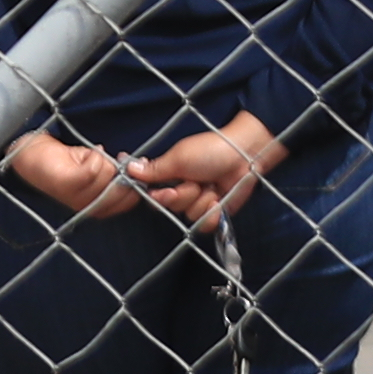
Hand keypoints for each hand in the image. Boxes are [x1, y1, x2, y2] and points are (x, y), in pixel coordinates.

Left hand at [6, 133, 131, 212]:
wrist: (34, 157)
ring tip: (93, 156)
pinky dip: (93, 155)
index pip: (129, 202)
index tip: (133, 167)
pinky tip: (85, 154)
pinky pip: (94, 167)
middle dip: (121, 170)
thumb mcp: (98, 171)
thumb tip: (137, 167)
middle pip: (121, 188)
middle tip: (116, 159)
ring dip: (104, 160)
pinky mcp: (67, 183)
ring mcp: (77, 197)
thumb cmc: (68, 164)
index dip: (135, 182)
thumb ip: (115, 174)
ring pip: (108, 174)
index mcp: (98, 208)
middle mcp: (88, 207)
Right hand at [122, 112, 288, 230]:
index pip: (153, 194)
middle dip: (185, 196)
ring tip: (211, 186)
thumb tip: (128, 168)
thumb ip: (154, 170)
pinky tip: (218, 199)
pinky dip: (212, 213)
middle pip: (171, 207)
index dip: (159, 197)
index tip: (167, 190)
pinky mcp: (214, 211)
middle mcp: (182, 189)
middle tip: (196, 182)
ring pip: (189, 215)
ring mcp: (199, 201)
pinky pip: (205, 224)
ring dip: (202, 201)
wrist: (244, 155)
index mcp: (170, 175)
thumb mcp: (179, 158)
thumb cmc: (212, 150)